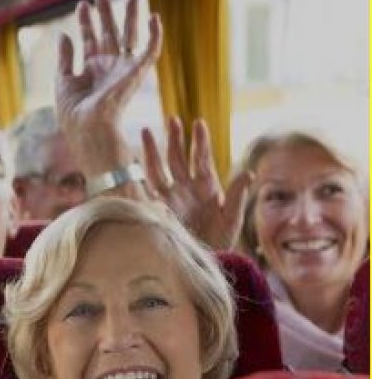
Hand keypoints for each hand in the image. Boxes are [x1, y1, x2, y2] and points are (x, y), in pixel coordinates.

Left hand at [55, 0, 161, 172]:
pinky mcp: (136, 73)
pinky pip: (150, 51)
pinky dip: (155, 35)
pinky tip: (155, 17)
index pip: (90, 39)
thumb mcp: (63, 81)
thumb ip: (65, 58)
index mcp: (92, 69)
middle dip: (106, 12)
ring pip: (129, 36)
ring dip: (130, 16)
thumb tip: (63, 35)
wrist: (87, 128)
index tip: (81, 5)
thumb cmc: (73, 113)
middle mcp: (109, 67)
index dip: (86, 22)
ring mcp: (123, 69)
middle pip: (109, 32)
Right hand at [142, 117, 251, 250]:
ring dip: (153, 150)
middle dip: (175, 138)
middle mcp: (186, 188)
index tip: (198, 122)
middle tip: (173, 119)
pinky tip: (130, 160)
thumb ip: (238, 195)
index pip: (201, 158)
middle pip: (178, 158)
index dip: (200, 141)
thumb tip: (249, 172)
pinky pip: (145, 188)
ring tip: (145, 131)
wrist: (202, 260)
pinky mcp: (157, 208)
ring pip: (158, 168)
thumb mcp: (233, 218)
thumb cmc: (221, 241)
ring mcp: (170, 197)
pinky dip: (138, 174)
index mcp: (207, 187)